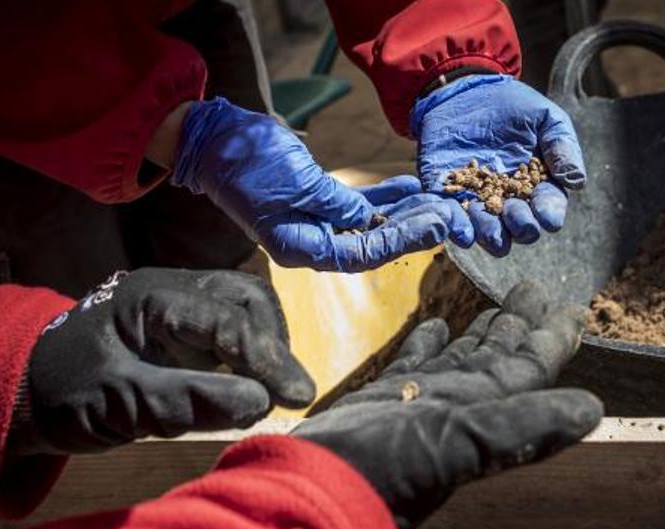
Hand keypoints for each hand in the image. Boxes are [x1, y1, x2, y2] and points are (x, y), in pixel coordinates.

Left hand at [12, 268, 314, 453]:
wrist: (27, 393)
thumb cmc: (65, 394)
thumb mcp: (118, 403)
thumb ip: (185, 401)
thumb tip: (259, 403)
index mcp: (152, 297)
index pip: (227, 318)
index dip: (268, 357)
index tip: (299, 398)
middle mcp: (174, 291)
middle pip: (248, 298)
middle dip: (274, 343)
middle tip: (289, 394)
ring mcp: (182, 307)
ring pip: (246, 311)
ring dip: (268, 349)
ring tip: (274, 393)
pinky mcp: (186, 330)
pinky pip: (233, 332)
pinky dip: (253, 357)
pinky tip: (254, 389)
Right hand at [170, 98, 468, 271]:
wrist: (215, 139)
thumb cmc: (248, 162)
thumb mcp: (295, 182)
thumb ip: (335, 203)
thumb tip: (370, 219)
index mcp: (301, 247)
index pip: (363, 253)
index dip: (402, 240)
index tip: (436, 226)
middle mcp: (312, 241)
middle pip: (373, 241)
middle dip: (412, 227)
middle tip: (449, 214)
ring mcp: (316, 221)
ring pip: (370, 222)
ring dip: (404, 212)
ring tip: (440, 200)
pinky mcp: (318, 200)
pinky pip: (359, 203)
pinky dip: (385, 196)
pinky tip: (413, 187)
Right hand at [293, 280, 602, 528]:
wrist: (308, 497)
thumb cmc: (380, 472)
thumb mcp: (459, 444)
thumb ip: (523, 427)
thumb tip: (593, 410)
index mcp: (482, 414)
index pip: (530, 369)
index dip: (553, 339)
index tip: (575, 308)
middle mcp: (457, 409)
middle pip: (500, 358)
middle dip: (521, 325)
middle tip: (538, 289)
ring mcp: (418, 406)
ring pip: (461, 359)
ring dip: (482, 331)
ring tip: (500, 301)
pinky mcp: (380, 403)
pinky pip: (415, 365)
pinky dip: (429, 344)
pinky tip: (437, 323)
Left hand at [412, 74, 586, 255]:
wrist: (465, 93)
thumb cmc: (512, 106)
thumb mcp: (544, 118)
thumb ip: (561, 145)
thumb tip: (576, 181)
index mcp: (538, 186)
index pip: (548, 209)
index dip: (549, 214)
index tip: (547, 216)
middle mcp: (510, 202)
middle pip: (520, 230)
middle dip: (520, 226)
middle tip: (513, 213)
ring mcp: (479, 203)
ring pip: (488, 234)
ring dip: (489, 234)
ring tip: (486, 226)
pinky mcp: (449, 199)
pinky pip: (452, 222)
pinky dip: (454, 228)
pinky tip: (454, 226)